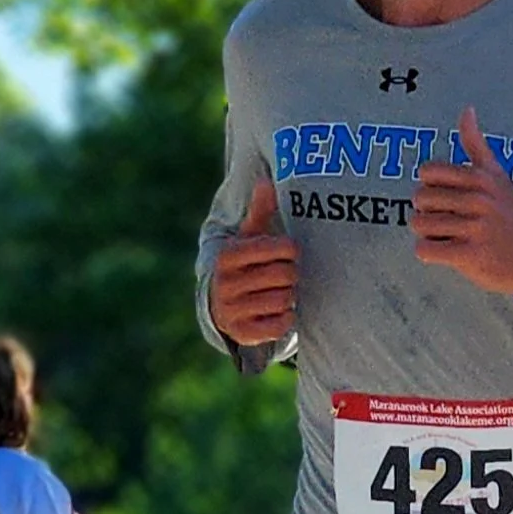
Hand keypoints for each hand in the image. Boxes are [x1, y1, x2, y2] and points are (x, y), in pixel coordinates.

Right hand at [209, 174, 299, 346]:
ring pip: (285, 300)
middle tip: (284, 275)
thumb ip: (259, 210)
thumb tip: (266, 181)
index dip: (291, 251)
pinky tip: (275, 311)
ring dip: (288, 297)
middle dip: (291, 275)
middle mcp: (225, 283)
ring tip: (277, 292)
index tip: (287, 253)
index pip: (281, 249)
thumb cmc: (244, 264)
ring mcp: (231, 310)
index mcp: (228, 255)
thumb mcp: (248, 237)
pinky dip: (285, 318)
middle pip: (286, 276)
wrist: (220, 305)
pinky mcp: (242, 333)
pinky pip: (281, 325)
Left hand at [412, 106, 512, 307]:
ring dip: (427, 233)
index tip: (446, 199)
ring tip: (448, 236)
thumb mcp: (496, 175)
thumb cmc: (509, 215)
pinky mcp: (469, 255)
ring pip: (419, 223)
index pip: (427, 172)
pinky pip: (424, 249)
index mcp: (479, 177)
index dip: (431, 187)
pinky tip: (446, 252)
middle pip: (420, 198)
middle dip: (428, 211)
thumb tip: (467, 109)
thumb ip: (475, 144)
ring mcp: (474, 228)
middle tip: (448, 221)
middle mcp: (477, 199)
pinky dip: (428, 252)